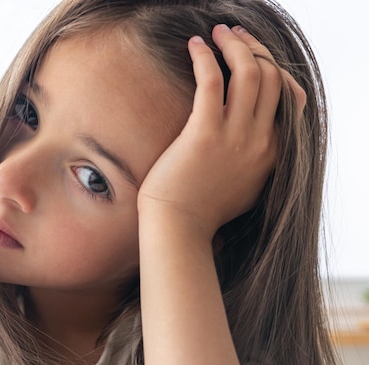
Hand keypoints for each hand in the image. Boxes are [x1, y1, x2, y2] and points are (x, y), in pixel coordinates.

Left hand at [138, 24, 304, 239]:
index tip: (254, 53)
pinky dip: (204, 58)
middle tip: (232, 35)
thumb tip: (250, 137)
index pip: (290, 96)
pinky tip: (194, 46)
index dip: (274, 67)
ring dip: (234, 45)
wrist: (178, 229)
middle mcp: (261, 141)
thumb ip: (256, 159)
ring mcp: (235, 138)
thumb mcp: (245, 185)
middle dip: (255, 48)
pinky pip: (212, 82)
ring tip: (216, 33)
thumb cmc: (201, 209)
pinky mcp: (204, 134)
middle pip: (273, 77)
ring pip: (250, 72)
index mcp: (274, 152)